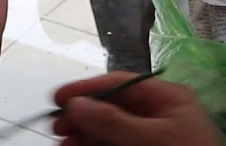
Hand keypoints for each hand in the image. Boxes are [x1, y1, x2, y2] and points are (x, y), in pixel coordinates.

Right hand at [52, 73, 220, 145]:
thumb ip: (113, 121)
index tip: (59, 98)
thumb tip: (75, 103)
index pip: (121, 84)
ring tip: (62, 142)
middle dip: (83, 116)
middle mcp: (158, 114)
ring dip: (84, 135)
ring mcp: (152, 138)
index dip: (87, 89)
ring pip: (110, 131)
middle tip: (57, 127)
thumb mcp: (151, 138)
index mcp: (168, 98)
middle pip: (112, 108)